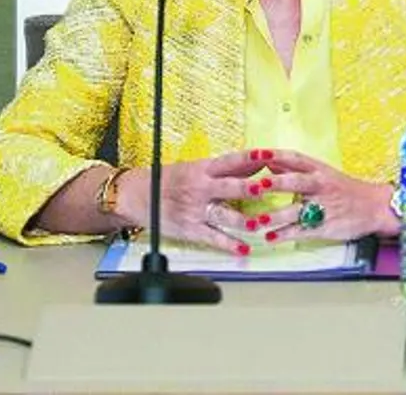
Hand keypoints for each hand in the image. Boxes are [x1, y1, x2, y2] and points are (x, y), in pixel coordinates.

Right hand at [114, 150, 265, 254]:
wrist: (137, 195)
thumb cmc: (170, 179)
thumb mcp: (197, 167)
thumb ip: (228, 168)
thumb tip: (258, 163)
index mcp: (203, 169)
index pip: (230, 161)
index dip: (249, 158)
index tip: (268, 155)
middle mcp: (200, 188)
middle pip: (229, 188)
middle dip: (248, 188)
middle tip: (267, 189)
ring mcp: (195, 210)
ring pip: (223, 216)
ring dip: (243, 221)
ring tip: (260, 224)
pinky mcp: (191, 229)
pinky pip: (213, 238)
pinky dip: (229, 245)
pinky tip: (243, 249)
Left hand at [254, 149, 398, 242]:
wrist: (376, 207)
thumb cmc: (345, 189)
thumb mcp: (323, 173)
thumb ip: (294, 169)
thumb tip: (268, 162)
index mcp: (319, 170)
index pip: (294, 158)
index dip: (275, 156)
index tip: (255, 155)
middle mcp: (321, 185)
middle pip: (296, 182)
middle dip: (276, 183)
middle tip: (255, 186)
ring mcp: (324, 207)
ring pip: (297, 211)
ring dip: (276, 217)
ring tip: (256, 222)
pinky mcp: (325, 226)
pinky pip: (303, 231)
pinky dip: (286, 235)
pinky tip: (271, 238)